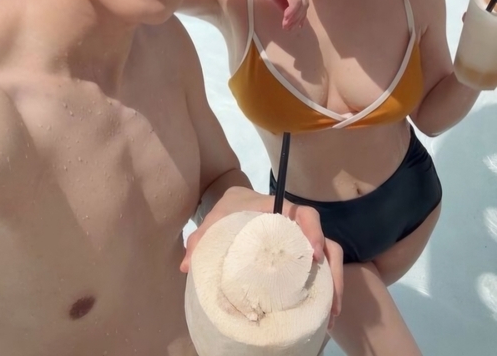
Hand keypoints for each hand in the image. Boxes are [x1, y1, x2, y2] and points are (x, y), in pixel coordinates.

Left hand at [180, 186, 342, 323]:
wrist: (235, 204)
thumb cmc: (229, 209)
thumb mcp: (216, 219)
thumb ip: (202, 237)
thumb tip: (187, 265)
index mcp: (280, 210)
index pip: (305, 215)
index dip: (314, 232)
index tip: (314, 254)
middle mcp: (297, 227)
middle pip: (327, 242)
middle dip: (332, 271)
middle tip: (330, 301)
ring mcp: (301, 243)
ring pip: (329, 260)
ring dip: (333, 286)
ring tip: (330, 316)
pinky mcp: (300, 258)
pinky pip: (319, 272)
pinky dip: (324, 290)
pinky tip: (321, 315)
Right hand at [236, 0, 308, 29]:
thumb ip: (280, 0)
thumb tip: (286, 11)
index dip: (299, 14)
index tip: (293, 26)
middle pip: (304, 3)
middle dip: (298, 18)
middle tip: (289, 29)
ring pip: (302, 3)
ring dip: (295, 17)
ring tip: (286, 26)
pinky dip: (292, 11)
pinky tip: (285, 18)